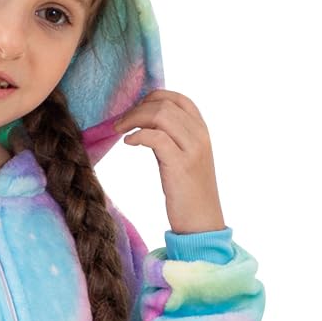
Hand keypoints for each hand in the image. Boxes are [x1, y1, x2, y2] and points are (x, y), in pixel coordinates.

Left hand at [112, 89, 224, 233]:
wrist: (202, 223)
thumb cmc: (189, 194)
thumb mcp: (184, 159)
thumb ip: (172, 138)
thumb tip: (145, 123)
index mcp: (202, 131)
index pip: (178, 98)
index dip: (153, 97)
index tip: (135, 108)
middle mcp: (200, 135)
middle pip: (164, 105)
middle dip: (137, 109)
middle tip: (119, 123)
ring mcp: (192, 149)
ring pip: (160, 115)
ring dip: (134, 119)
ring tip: (119, 130)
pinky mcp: (180, 165)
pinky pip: (156, 138)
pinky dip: (138, 135)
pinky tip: (128, 143)